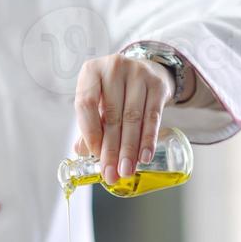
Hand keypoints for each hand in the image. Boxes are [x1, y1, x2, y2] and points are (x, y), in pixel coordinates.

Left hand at [73, 54, 174, 184]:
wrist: (145, 69)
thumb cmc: (115, 90)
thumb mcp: (98, 100)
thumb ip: (90, 124)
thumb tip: (82, 152)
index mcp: (91, 71)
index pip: (86, 103)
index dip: (90, 132)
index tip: (94, 155)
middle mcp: (114, 67)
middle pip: (111, 115)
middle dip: (111, 149)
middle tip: (111, 173)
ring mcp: (138, 73)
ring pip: (132, 118)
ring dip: (129, 149)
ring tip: (126, 170)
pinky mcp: (158, 85)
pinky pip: (152, 117)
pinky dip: (148, 139)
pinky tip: (143, 157)